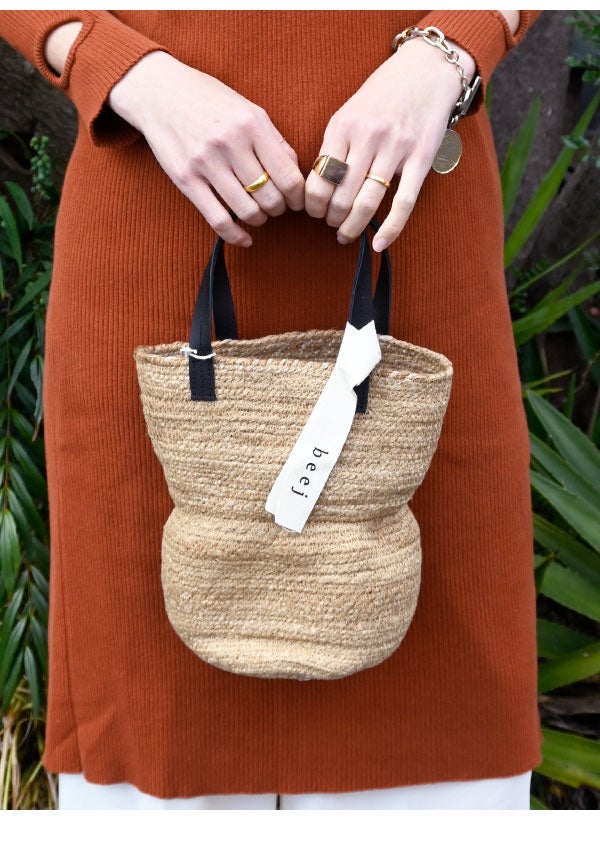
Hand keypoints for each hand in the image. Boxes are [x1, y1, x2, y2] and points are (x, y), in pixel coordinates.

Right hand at [108, 51, 304, 246]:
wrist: (160, 93)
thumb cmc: (210, 101)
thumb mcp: (248, 109)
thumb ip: (274, 141)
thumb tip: (296, 173)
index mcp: (252, 124)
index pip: (288, 177)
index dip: (298, 197)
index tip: (297, 201)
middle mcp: (230, 143)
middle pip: (270, 197)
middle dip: (279, 208)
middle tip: (276, 205)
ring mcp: (206, 163)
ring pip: (247, 211)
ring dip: (259, 219)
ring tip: (258, 212)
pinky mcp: (187, 180)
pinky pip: (218, 220)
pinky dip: (236, 236)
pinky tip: (245, 239)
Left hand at [304, 37, 475, 250]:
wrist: (426, 69)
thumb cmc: (383, 95)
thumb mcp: (349, 112)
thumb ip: (334, 146)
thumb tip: (317, 187)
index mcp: (343, 125)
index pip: (318, 177)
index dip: (312, 204)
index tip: (313, 212)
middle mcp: (368, 136)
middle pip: (341, 196)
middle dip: (331, 218)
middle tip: (331, 224)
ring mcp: (396, 148)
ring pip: (367, 203)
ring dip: (352, 226)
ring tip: (346, 234)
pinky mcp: (421, 159)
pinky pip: (403, 203)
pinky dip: (390, 229)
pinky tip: (379, 244)